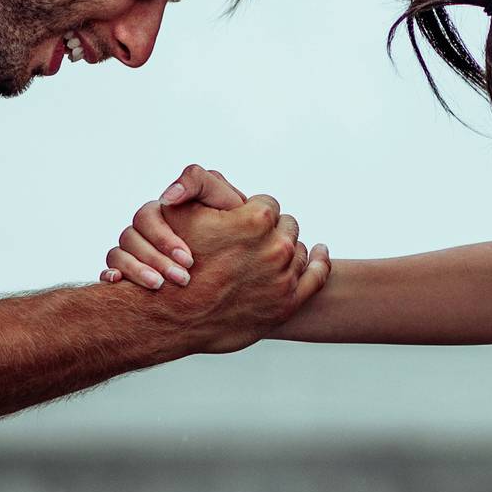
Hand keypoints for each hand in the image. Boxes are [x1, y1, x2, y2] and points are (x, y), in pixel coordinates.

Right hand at [99, 163, 247, 290]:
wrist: (243, 256)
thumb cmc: (235, 224)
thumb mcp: (222, 199)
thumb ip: (198, 183)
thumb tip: (167, 197)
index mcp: (164, 211)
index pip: (147, 219)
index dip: (163, 238)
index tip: (188, 259)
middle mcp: (146, 230)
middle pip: (130, 238)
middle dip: (154, 258)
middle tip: (181, 278)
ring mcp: (137, 251)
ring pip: (117, 255)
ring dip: (135, 270)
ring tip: (159, 287)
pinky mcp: (131, 273)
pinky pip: (112, 272)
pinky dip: (111, 277)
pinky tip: (120, 284)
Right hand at [137, 188, 328, 351]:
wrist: (171, 317)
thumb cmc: (173, 263)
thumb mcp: (179, 212)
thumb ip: (198, 181)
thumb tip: (217, 173)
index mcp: (256, 219)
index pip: (267, 204)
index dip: (250, 212)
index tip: (238, 222)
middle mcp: (276, 247)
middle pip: (286, 226)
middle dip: (271, 230)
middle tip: (249, 241)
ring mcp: (284, 277)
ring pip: (297, 249)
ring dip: (286, 248)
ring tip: (267, 255)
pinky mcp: (287, 303)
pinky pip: (316, 275)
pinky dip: (319, 261)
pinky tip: (320, 252)